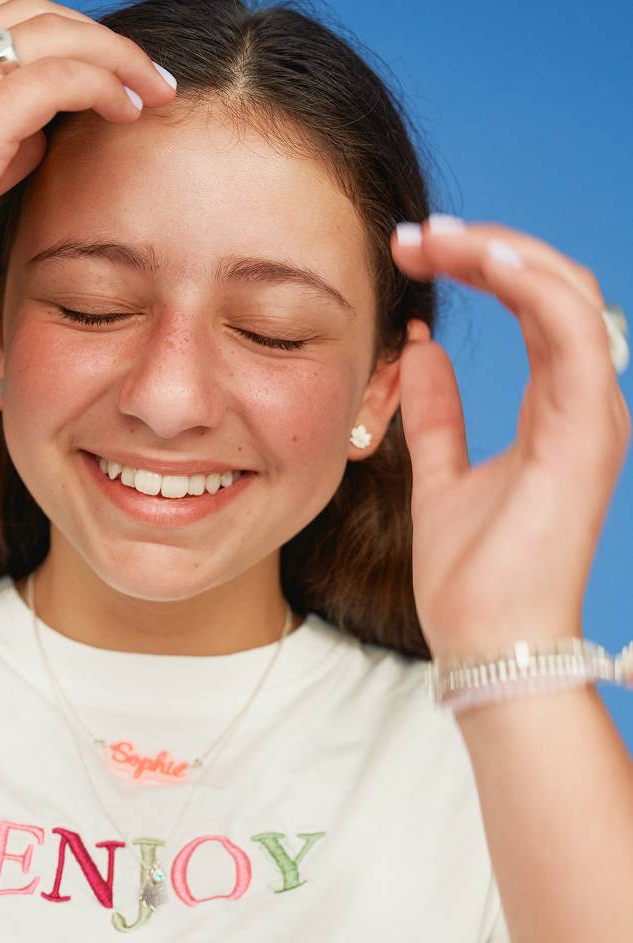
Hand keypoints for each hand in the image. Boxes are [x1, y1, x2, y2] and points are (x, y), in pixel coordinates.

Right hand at [0, 0, 176, 365]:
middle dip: (97, 37)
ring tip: (154, 91)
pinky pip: (51, 78)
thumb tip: (38, 136)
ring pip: (47, 33)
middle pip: (27, 12)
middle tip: (147, 76)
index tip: (103, 72)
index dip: (57, 34)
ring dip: (113, 56)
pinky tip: (128, 110)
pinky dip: (100, 83)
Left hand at [390, 217, 629, 660]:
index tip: (413, 252)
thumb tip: (420, 352)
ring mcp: (591, 415)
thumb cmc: (471, 577)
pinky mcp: (584, 432)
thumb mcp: (440, 476)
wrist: (486, 643)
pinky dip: (532, 286)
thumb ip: (437, 414)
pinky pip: (570, 332)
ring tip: (434, 236)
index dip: (480, 268)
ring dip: (501, 252)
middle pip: (550, 289)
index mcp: (554, 410)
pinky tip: (482, 257)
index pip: (531, 308)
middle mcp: (582, 404)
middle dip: (484, 248)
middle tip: (413, 236)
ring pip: (566, 295)